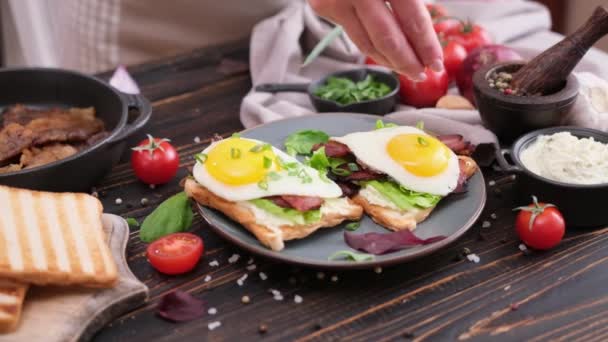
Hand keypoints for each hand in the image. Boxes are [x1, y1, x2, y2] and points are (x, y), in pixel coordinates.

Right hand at [308, 0, 442, 80]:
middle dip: (408, 61)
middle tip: (423, 73)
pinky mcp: (322, 6)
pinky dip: (372, 47)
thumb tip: (428, 27)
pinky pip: (353, 35)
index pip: (412, 19)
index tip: (436, 62)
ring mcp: (337, 0)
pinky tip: (386, 53)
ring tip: (407, 68)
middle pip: (389, 38)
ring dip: (390, 60)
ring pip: (368, 44)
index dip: (426, 45)